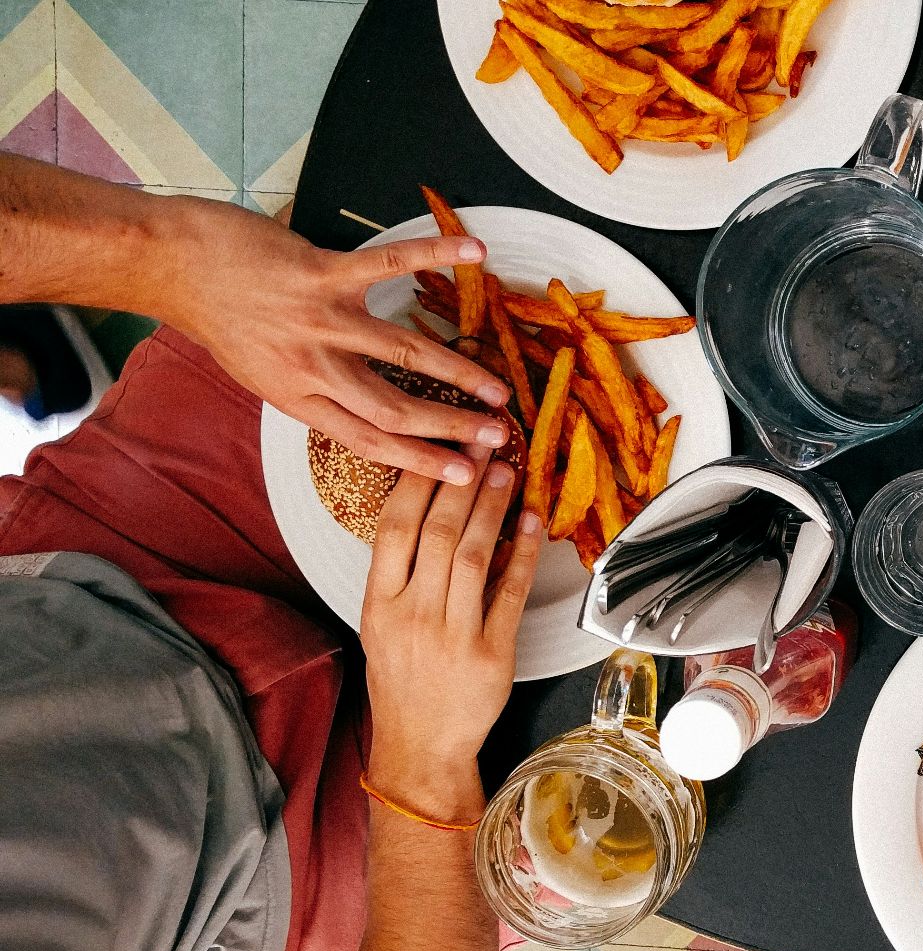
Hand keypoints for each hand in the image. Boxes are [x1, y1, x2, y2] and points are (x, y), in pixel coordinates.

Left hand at [161, 196, 512, 483]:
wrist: (173, 265)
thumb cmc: (218, 316)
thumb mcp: (259, 372)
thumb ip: (310, 388)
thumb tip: (359, 404)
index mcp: (297, 398)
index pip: (369, 440)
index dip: (421, 461)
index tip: (463, 475)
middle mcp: (312, 366)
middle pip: (395, 409)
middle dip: (452, 427)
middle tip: (498, 437)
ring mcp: (319, 319)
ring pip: (403, 353)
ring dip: (458, 373)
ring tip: (499, 388)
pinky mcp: (321, 273)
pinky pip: (388, 265)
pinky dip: (435, 255)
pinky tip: (474, 252)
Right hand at [360, 449, 541, 818]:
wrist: (420, 745)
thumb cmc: (401, 680)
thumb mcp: (381, 624)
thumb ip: (400, 573)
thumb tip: (430, 509)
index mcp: (379, 604)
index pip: (394, 528)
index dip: (418, 481)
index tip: (438, 447)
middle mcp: (413, 615)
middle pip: (439, 533)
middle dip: (462, 481)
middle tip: (482, 443)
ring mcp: (453, 635)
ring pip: (476, 555)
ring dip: (493, 508)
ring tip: (506, 471)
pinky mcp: (492, 654)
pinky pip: (511, 593)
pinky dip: (524, 554)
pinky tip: (533, 523)